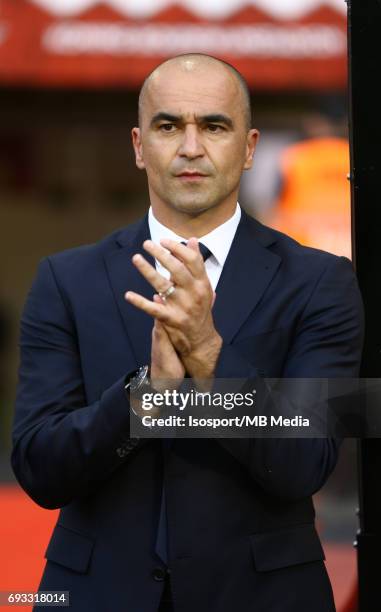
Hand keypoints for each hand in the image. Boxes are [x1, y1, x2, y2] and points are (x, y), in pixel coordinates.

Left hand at [125, 238, 221, 378]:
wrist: (202, 338)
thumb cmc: (200, 306)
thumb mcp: (203, 284)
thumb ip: (196, 263)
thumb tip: (191, 240)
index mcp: (203, 282)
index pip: (192, 260)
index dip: (177, 248)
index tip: (163, 240)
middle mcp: (194, 293)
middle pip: (177, 269)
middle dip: (161, 255)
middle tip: (147, 244)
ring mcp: (183, 307)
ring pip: (163, 285)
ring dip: (147, 271)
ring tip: (136, 258)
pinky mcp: (172, 320)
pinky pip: (153, 309)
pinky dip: (140, 302)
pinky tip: (128, 295)